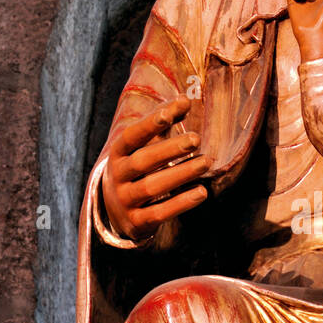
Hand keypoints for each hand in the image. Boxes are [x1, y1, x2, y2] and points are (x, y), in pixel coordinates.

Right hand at [102, 96, 210, 241]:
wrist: (117, 211)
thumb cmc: (138, 168)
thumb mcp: (144, 146)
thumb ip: (163, 124)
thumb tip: (185, 100)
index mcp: (118, 153)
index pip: (132, 136)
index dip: (150, 124)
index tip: (170, 112)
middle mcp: (117, 176)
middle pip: (143, 161)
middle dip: (169, 149)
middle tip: (196, 138)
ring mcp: (125, 201)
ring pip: (152, 187)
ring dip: (180, 174)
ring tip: (206, 162)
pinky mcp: (137, 222)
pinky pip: (159, 213)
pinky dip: (181, 203)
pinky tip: (202, 192)